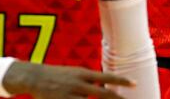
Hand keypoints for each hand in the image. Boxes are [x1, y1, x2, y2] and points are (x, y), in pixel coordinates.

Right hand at [3, 61, 132, 98]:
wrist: (34, 77)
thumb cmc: (59, 76)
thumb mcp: (75, 73)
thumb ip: (90, 80)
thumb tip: (105, 86)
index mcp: (83, 73)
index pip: (106, 76)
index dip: (121, 80)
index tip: (134, 83)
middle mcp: (79, 83)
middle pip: (103, 92)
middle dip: (117, 98)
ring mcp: (70, 94)